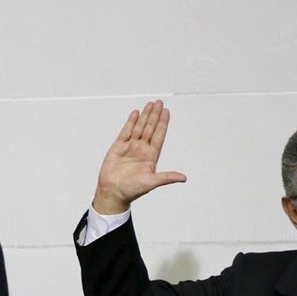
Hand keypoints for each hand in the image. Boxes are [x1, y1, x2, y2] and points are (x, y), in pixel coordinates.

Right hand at [91, 100, 185, 214]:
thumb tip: (183, 178)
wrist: (113, 192)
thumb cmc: (131, 190)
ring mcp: (130, 147)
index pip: (159, 136)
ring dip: (145, 116)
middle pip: (150, 128)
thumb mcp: (151, 183)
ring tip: (150, 105)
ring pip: (139, 127)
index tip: (166, 112)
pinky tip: (136, 114)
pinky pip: (126, 131)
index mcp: (151, 156)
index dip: (163, 123)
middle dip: (155, 115)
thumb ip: (166, 177)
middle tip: (159, 103)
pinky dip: (131, 122)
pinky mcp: (118, 147)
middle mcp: (142, 149)